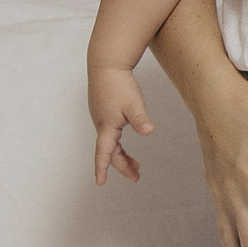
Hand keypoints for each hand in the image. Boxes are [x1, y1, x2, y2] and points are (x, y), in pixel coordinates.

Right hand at [88, 64, 154, 184]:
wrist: (106, 63)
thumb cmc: (118, 83)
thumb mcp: (133, 103)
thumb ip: (140, 119)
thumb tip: (148, 132)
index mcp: (106, 126)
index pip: (104, 153)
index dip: (102, 169)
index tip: (99, 183)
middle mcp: (101, 124)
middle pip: (110, 151)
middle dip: (122, 165)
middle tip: (136, 176)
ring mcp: (101, 118)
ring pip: (110, 143)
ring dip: (122, 155)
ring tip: (136, 164)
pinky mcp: (103, 111)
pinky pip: (109, 134)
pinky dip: (118, 143)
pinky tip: (124, 141)